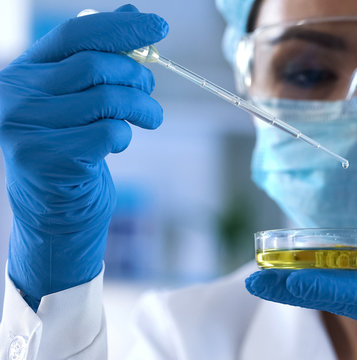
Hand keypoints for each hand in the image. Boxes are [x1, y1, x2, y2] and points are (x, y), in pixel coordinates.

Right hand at [0, 4, 167, 309]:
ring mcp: (24, 127)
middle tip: (150, 93)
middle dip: (137, 77)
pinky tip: (118, 144)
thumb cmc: (73, 146)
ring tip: (151, 117)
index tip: (160, 27)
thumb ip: (100, 57)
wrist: (55, 209)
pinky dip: (124, 136)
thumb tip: (130, 12)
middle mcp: (14, 93)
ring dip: (142, 107)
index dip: (121, 27)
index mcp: (24, 69)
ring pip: (107, 99)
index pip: (74, 34)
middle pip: (96, 65)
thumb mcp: (82, 98)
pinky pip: (107, 133)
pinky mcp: (44, 158)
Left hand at [245, 211, 356, 358]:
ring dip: (305, 287)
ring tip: (267, 274)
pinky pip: (356, 299)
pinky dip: (326, 286)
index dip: (325, 283)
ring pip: (344, 300)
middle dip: (298, 288)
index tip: (288, 278)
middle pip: (343, 299)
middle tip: (256, 279)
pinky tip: (303, 275)